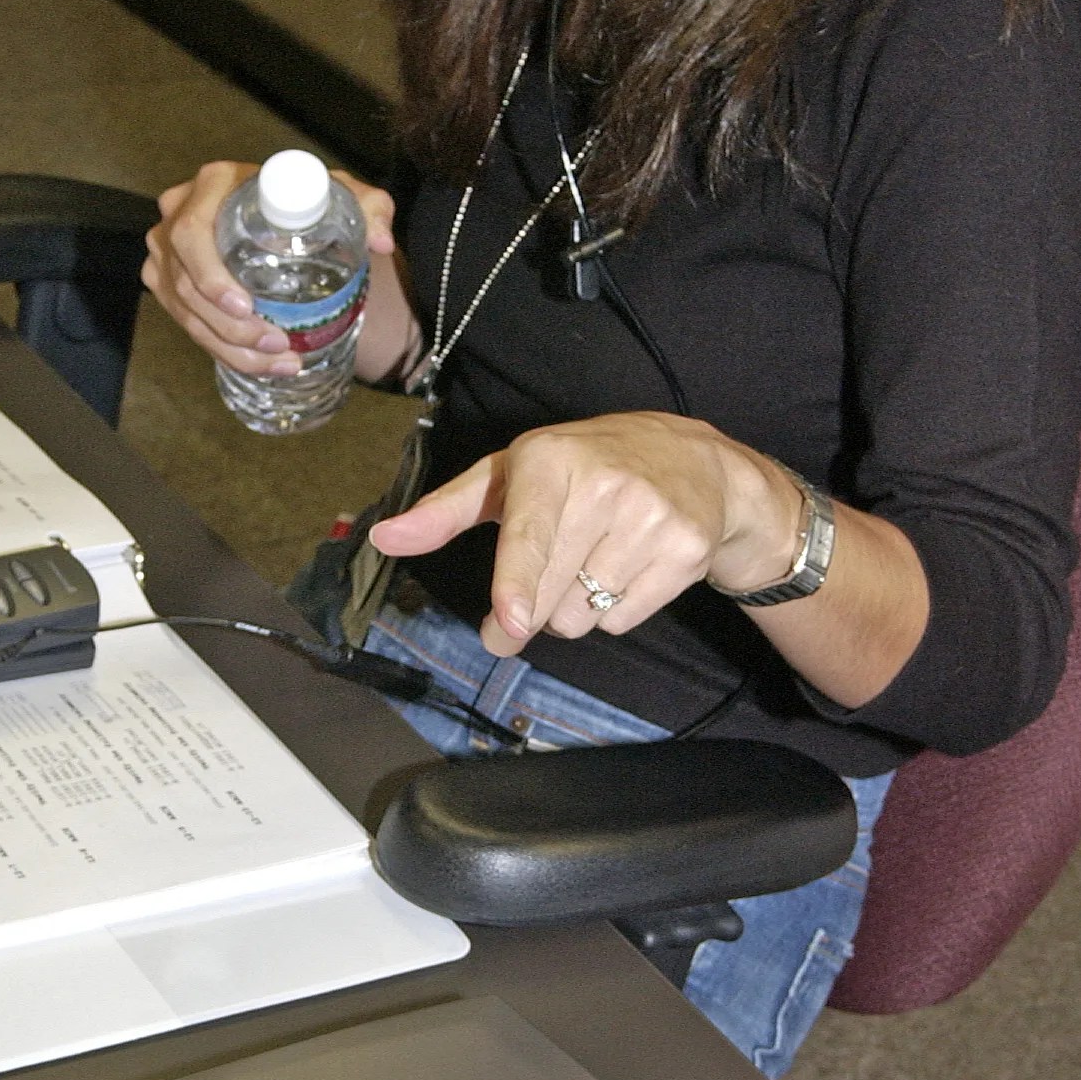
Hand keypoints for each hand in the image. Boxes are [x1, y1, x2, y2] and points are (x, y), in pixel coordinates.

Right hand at [142, 161, 397, 378]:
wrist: (289, 219)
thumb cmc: (311, 204)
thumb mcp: (343, 200)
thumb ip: (370, 209)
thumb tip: (379, 241)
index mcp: (215, 184)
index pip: (192, 233)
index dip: (211, 276)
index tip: (247, 307)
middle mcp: (179, 212)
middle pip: (185, 281)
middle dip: (228, 325)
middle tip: (275, 343)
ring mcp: (168, 250)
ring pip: (185, 310)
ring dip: (229, 345)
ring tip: (278, 360)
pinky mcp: (169, 281)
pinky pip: (186, 322)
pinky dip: (221, 349)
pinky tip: (259, 363)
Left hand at [368, 412, 801, 655]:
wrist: (696, 460)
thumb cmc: (582, 468)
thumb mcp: (512, 474)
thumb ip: (446, 510)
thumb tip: (384, 539)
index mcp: (550, 459)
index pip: (530, 533)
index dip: (517, 580)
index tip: (512, 617)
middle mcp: (604, 483)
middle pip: (548, 596)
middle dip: (526, 613)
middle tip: (520, 605)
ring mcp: (651, 518)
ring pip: (583, 616)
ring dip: (574, 609)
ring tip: (591, 561)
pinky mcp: (686, 550)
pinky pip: (623, 620)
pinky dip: (615, 610)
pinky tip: (625, 567)